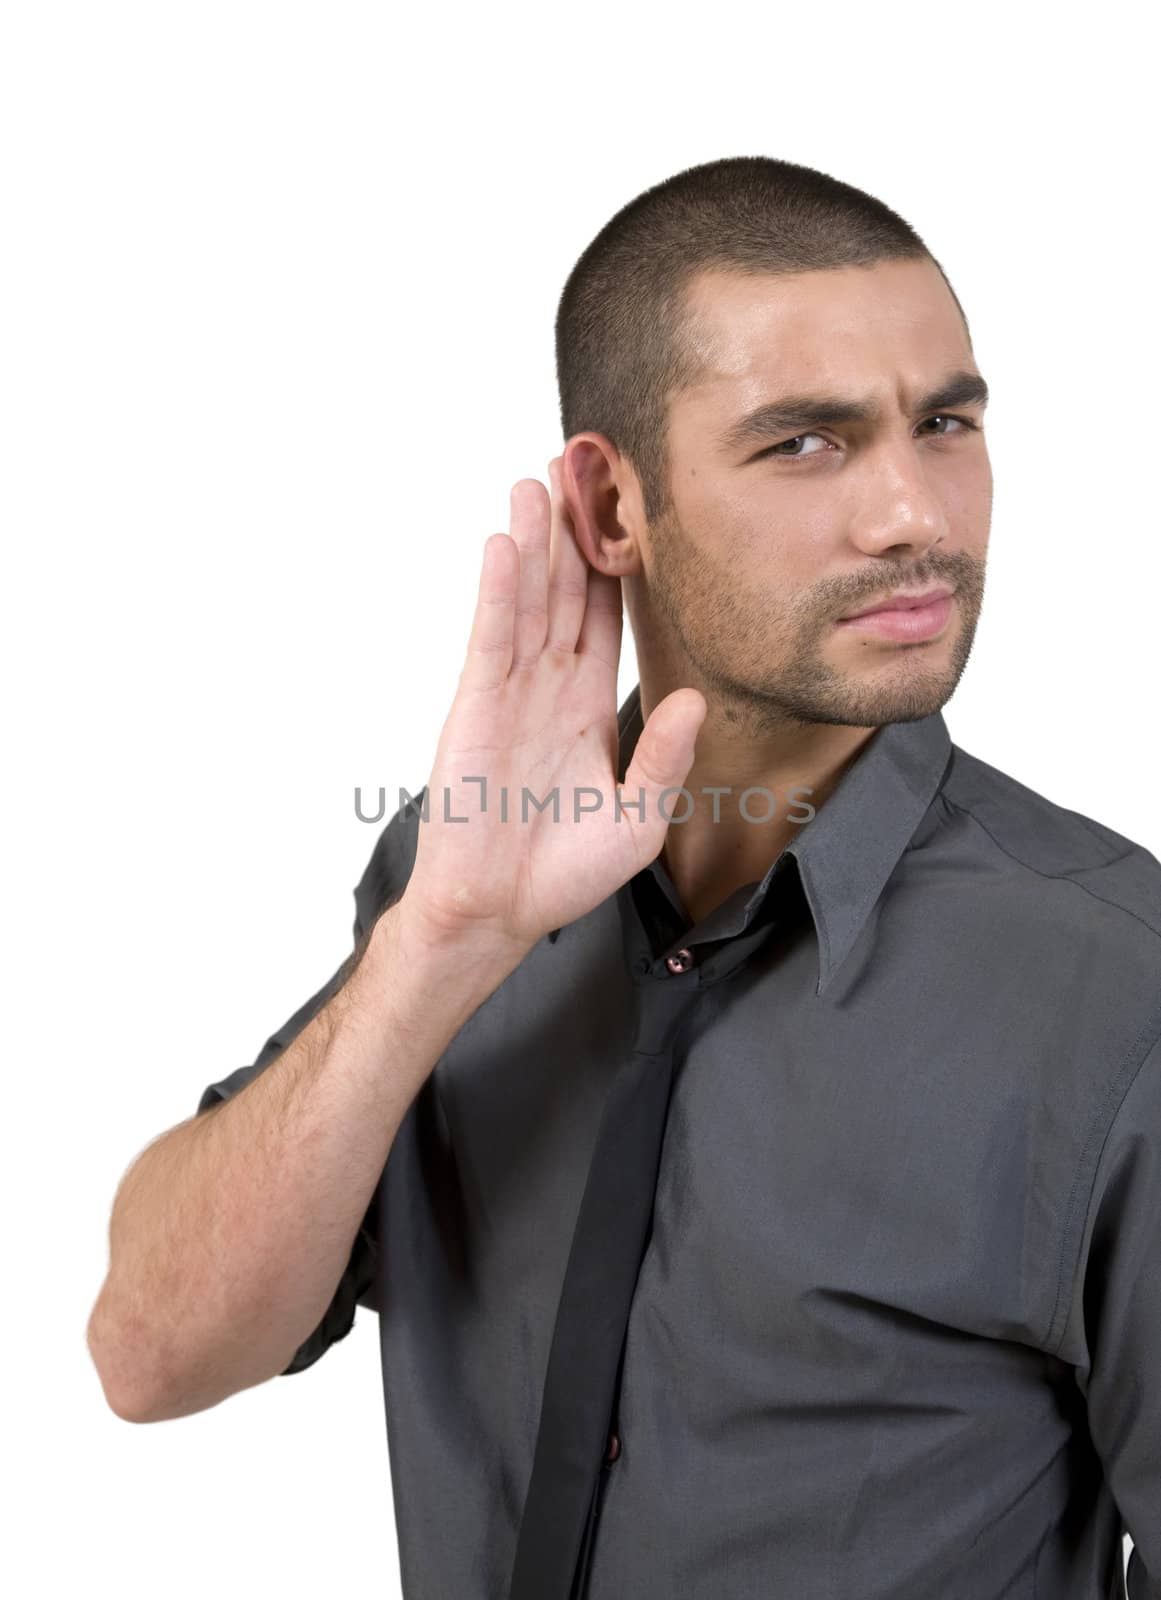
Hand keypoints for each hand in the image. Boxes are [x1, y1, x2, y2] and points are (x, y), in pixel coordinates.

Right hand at [398, 458, 705, 957]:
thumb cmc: (563, 873)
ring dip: (532, 541)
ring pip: (527, 601)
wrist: (499, 912)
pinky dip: (496, 592)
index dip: (618, 564)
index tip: (629, 510)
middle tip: (580, 462)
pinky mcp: (475, 707)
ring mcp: (510, 692)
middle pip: (565, 591)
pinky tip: (503, 545)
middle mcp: (550, 687)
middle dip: (573, 529)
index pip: (608, 618)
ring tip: (538, 479)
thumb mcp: (638, 818)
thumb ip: (664, 759)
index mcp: (590, 707)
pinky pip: (490, 638)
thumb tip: (693, 700)